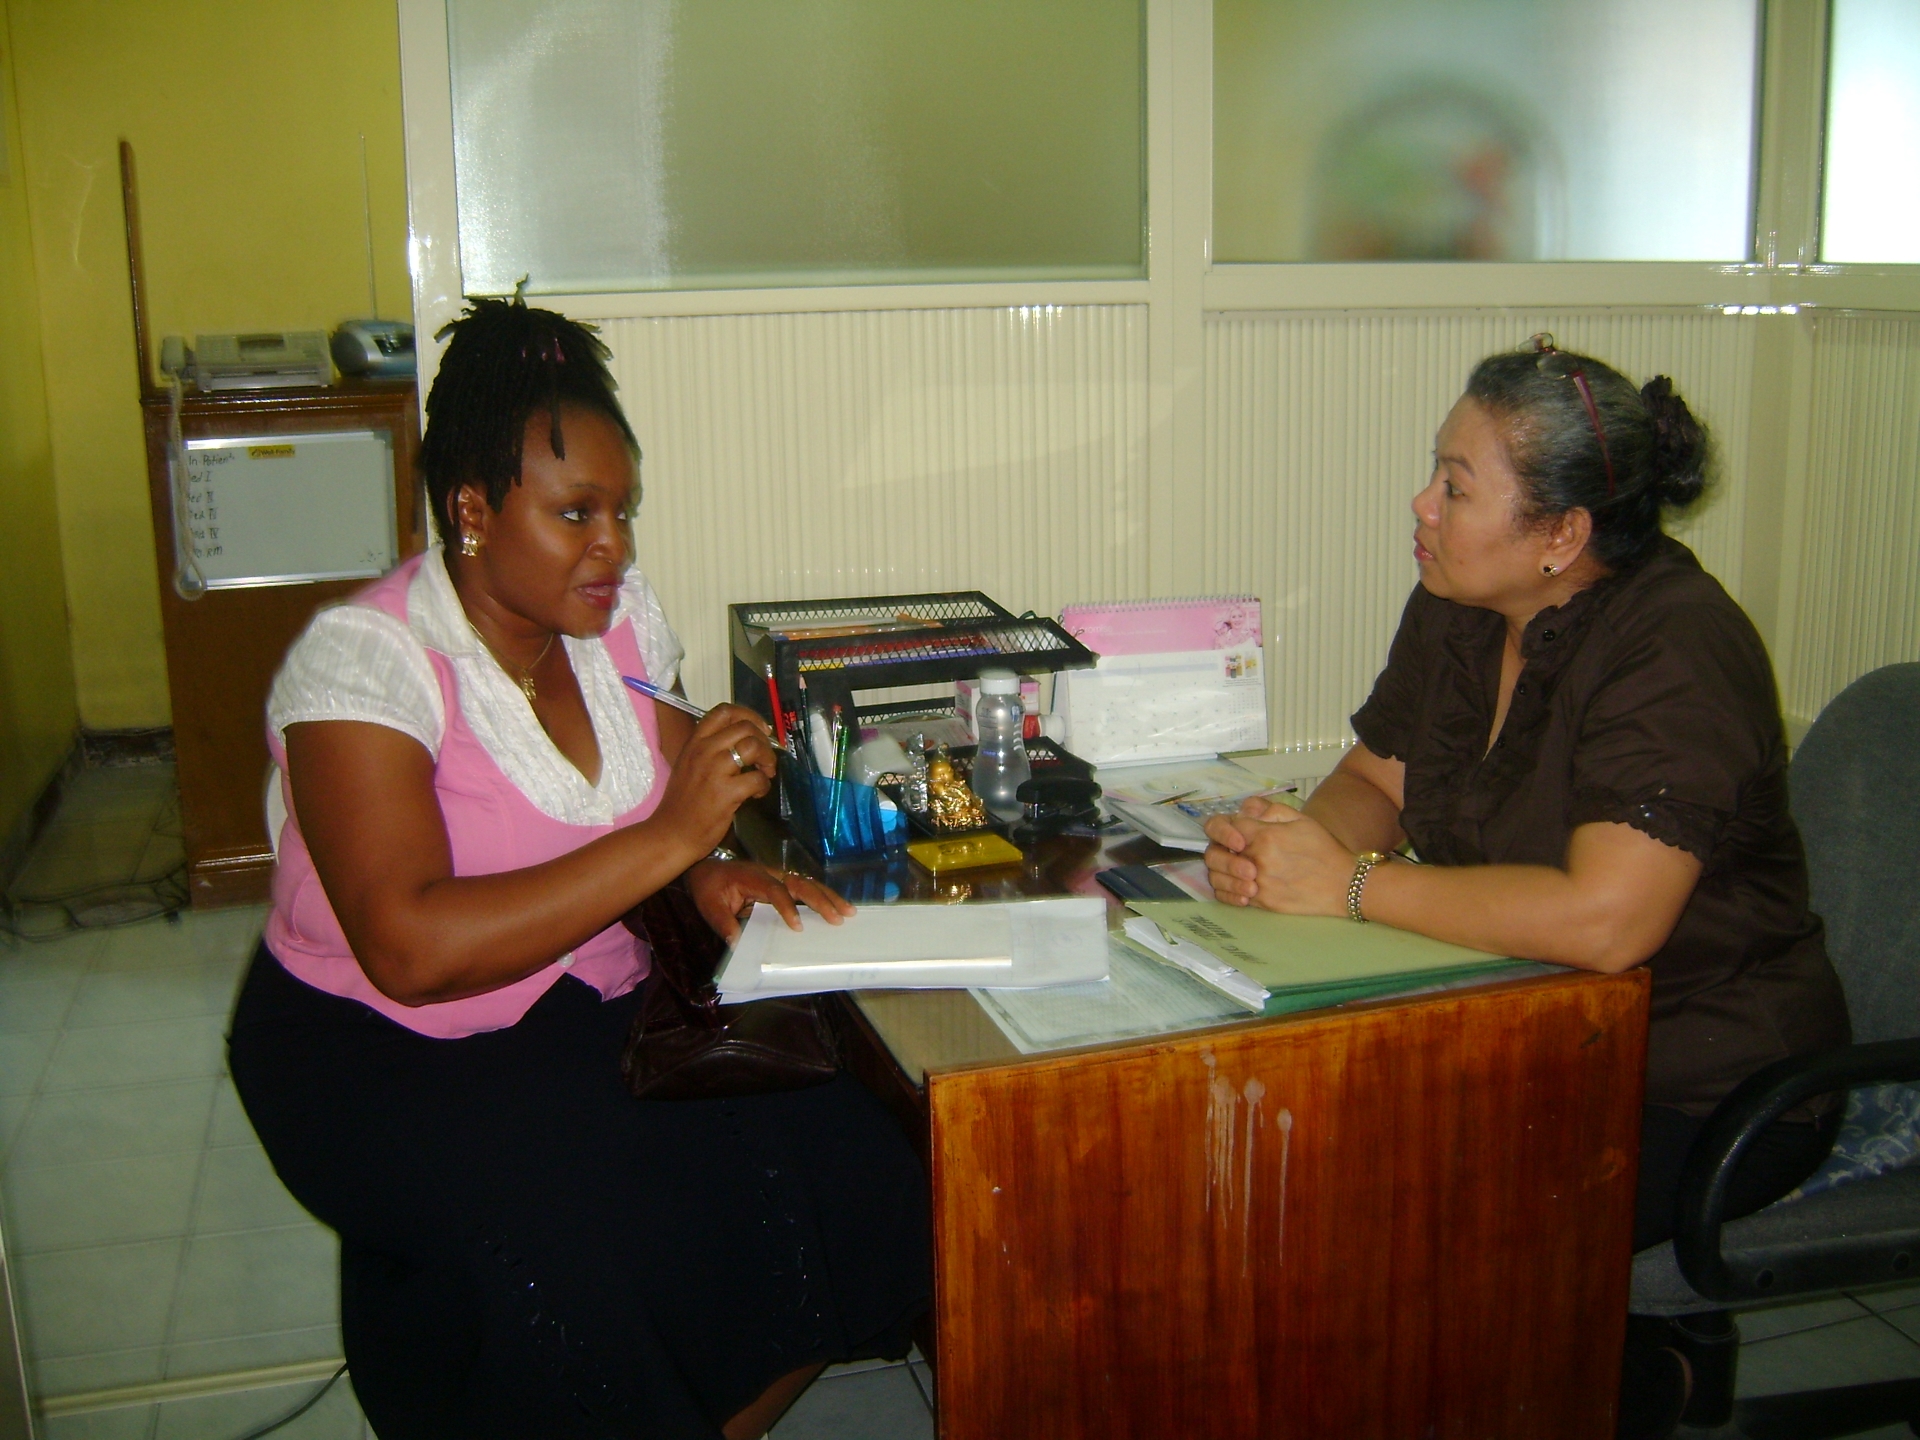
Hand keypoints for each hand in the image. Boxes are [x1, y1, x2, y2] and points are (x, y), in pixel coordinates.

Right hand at [649, 704, 777, 857]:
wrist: (671, 834)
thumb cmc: (681, 803)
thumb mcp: (689, 765)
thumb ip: (711, 750)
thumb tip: (744, 741)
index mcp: (694, 742)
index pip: (724, 711)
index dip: (749, 715)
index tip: (760, 729)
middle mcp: (704, 751)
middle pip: (745, 727)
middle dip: (764, 740)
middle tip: (765, 757)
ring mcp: (715, 771)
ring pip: (754, 746)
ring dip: (768, 759)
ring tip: (765, 773)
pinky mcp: (727, 793)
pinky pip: (758, 778)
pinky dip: (764, 785)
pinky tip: (756, 793)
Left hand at [685, 859, 854, 941]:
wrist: (706, 870)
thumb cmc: (709, 888)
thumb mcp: (709, 906)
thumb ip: (723, 923)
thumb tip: (737, 943)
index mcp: (752, 878)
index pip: (774, 890)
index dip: (787, 906)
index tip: (797, 926)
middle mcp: (770, 874)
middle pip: (800, 883)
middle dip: (820, 900)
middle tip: (838, 917)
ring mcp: (778, 877)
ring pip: (808, 883)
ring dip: (828, 897)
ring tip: (849, 912)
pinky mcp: (782, 883)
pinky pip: (805, 888)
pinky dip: (823, 897)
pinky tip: (838, 908)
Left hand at [1203, 798, 1353, 915]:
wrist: (1344, 884)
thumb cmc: (1323, 849)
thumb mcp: (1300, 819)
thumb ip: (1268, 809)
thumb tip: (1244, 808)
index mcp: (1264, 836)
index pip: (1222, 826)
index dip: (1222, 826)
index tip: (1232, 830)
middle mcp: (1257, 862)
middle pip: (1214, 853)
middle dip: (1217, 847)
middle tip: (1230, 848)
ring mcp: (1258, 885)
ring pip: (1218, 878)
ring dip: (1220, 870)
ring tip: (1235, 865)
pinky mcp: (1263, 904)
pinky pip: (1231, 898)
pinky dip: (1228, 890)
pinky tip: (1238, 884)